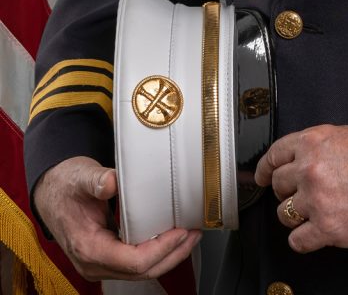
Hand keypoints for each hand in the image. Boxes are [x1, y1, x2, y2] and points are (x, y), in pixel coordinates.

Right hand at [33, 156, 200, 280]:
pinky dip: (156, 253)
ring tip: (189, 236)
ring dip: (167, 256)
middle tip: (194, 234)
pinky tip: (170, 238)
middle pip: (141, 272)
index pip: (132, 261)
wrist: (51, 191)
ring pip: (140, 271)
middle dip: (172, 255)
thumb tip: (111, 182)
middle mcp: (93, 263)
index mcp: (88, 248)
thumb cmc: (65, 185)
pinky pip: (135, 262)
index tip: (180, 231)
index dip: (161, 249)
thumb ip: (97, 179)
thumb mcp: (80, 177)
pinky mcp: (106, 256)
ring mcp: (100, 263)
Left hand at [254, 125, 347, 252]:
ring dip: (297, 215)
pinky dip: (305, 240)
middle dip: (287, 192)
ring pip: (283, 213)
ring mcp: (316, 199)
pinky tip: (316, 232)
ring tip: (318, 211)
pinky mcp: (325, 228)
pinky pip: (297, 240)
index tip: (262, 176)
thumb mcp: (346, 136)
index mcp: (314, 141)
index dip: (266, 168)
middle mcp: (310, 168)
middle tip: (303, 194)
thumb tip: (299, 157)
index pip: (275, 153)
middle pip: (277, 185)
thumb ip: (318, 145)